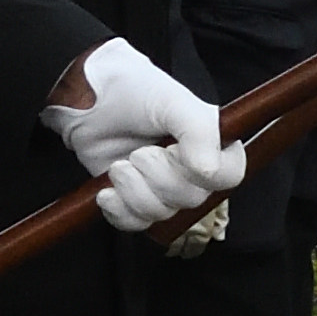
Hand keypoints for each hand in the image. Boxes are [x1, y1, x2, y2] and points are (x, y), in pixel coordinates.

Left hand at [44, 35, 248, 233]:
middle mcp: (193, 170)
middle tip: (140, 152)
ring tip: (120, 165)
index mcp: (213, 145)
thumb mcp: (173, 102)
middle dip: (158, 177)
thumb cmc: (134, 92)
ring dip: (134, 190)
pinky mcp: (133, 200)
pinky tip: (106, 190)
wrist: (88, 99)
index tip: (174, 149)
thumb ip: (200, 132)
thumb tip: (209, 171)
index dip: (201, 172)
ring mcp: (162, 188)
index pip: (228, 177)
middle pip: (191, 199)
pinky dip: (118, 210)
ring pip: (161, 213)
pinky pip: (135, 223)